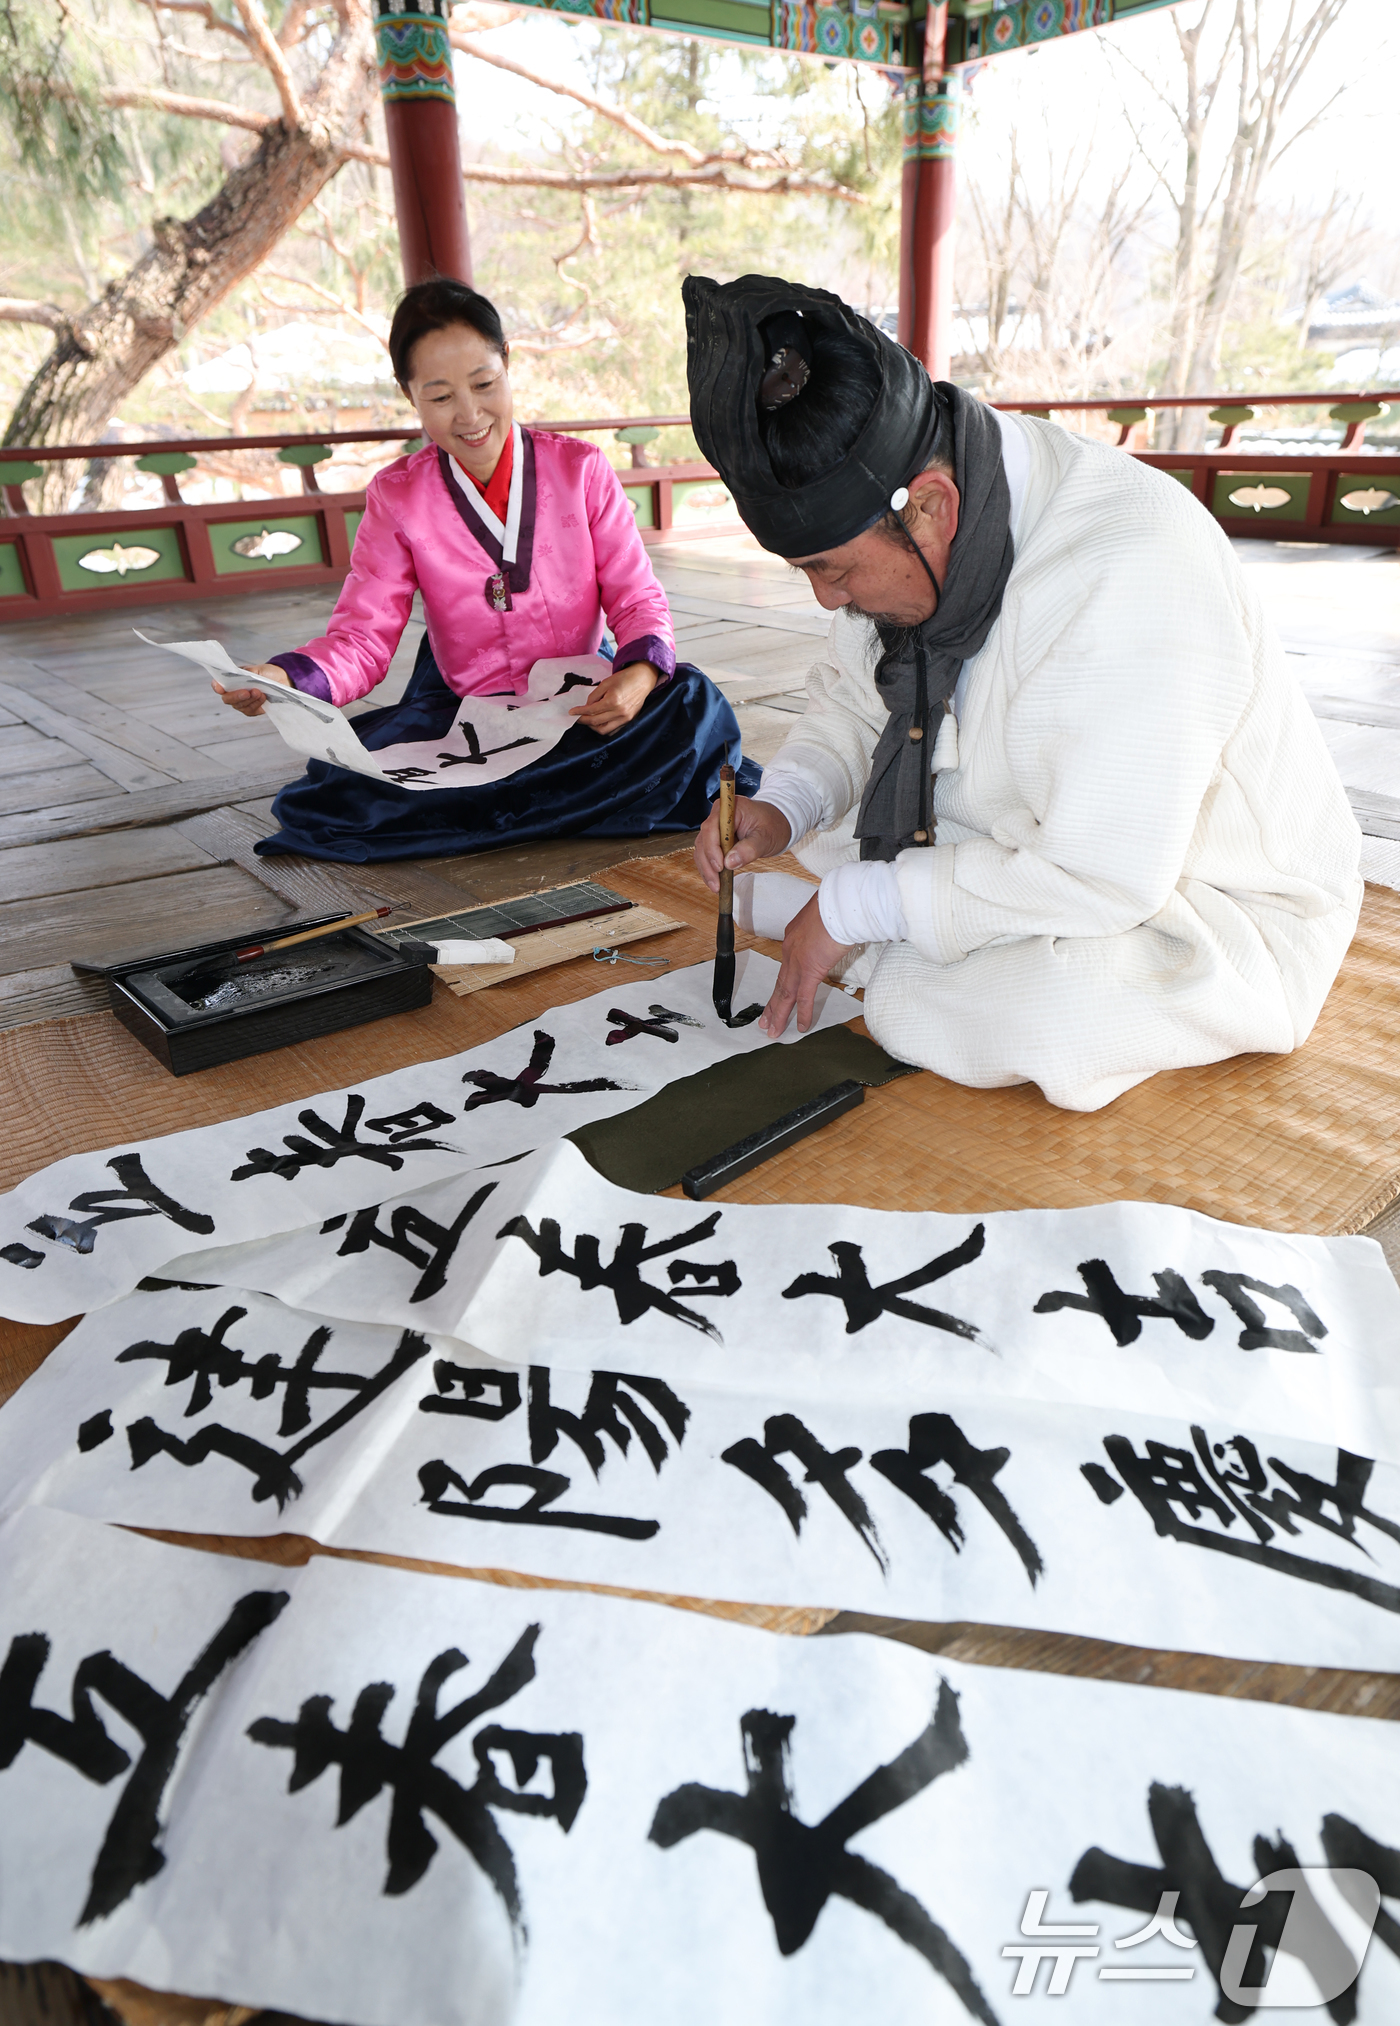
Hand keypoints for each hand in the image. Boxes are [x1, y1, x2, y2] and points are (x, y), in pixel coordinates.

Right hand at [213, 662, 289, 717]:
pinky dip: (256, 704)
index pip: (218, 686)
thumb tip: (242, 676)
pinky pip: (250, 711)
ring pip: (240, 706)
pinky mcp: (252, 710)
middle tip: (247, 692)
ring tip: (259, 692)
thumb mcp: (256, 669)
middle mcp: (233, 693)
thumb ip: (248, 673)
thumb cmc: (265, 673)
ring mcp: (242, 703)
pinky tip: (263, 698)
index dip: (217, 687)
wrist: (280, 679)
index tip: (220, 688)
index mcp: (230, 681)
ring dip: (249, 700)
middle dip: (237, 696)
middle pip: (227, 699)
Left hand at [569, 661, 657, 735]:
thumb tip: (587, 707)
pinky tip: (600, 723)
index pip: (591, 711)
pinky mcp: (630, 720)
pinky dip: (605, 729)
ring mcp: (626, 718)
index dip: (579, 712)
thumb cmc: (624, 678)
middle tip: (577, 717)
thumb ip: (594, 696)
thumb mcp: (606, 683)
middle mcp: (619, 712)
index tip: (571, 712)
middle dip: (584, 720)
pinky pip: (614, 731)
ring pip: (604, 730)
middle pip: (596, 722)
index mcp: (612, 700)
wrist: (643, 679)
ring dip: (593, 727)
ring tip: (589, 720)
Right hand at [694, 795, 791, 892]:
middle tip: (716, 884)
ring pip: (702, 850)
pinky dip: (709, 868)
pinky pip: (707, 855)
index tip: (720, 866)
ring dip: (707, 869)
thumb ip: (749, 849)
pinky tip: (716, 881)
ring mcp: (715, 828)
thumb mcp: (765, 837)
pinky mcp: (715, 840)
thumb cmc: (773, 825)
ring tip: (716, 886)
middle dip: (708, 864)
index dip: (712, 848)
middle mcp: (717, 816)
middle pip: (703, 840)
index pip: (711, 828)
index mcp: (728, 808)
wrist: (776, 824)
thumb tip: (730, 863)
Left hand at [760, 895, 850, 1037]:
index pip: (786, 967)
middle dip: (772, 1005)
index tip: (778, 995)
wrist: (840, 903)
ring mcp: (798, 962)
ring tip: (773, 1031)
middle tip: (765, 1021)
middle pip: (780, 983)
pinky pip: (804, 997)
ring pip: (785, 994)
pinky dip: (803, 1013)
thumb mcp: (824, 919)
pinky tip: (801, 1027)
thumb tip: (833, 936)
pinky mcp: (810, 970)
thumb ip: (824, 931)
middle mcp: (790, 951)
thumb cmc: (837, 906)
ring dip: (779, 1014)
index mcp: (793, 938)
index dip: (782, 983)